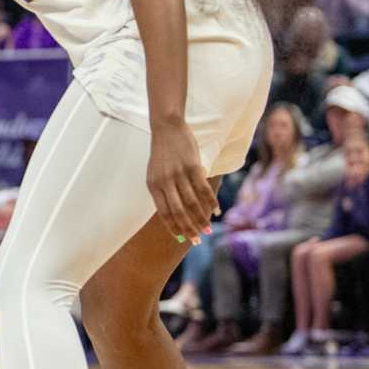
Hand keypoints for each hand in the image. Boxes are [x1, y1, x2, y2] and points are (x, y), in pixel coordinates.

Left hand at [147, 122, 216, 242]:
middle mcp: (165, 182)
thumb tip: (175, 213)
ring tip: (208, 229)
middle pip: (178, 212)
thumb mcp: (155, 173)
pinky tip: (215, 211)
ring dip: (201, 219)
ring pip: (192, 203)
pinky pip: (203, 189)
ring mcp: (179, 174)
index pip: (164, 212)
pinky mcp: (193, 166)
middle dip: (188, 229)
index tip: (182, 238)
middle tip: (197, 241)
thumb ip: (163, 191)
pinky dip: (210, 202)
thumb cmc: (163, 153)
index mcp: (153, 185)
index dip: (174, 227)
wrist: (166, 128)